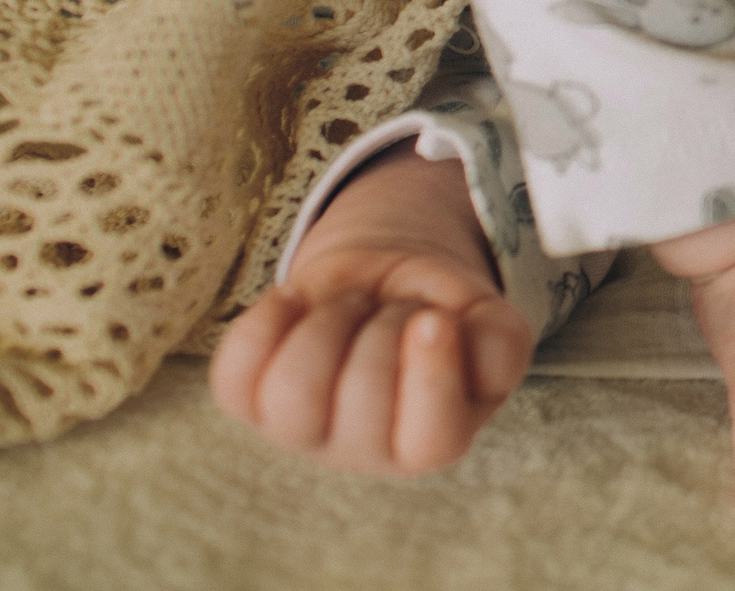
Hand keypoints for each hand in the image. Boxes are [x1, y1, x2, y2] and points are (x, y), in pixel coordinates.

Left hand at [209, 149, 532, 475]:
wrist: (383, 284)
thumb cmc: (438, 308)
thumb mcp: (486, 320)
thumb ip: (501, 341)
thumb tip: (468, 349)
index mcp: (431, 441)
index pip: (430, 439)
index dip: (430, 376)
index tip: (435, 319)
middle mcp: (362, 450)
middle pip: (362, 399)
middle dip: (384, 327)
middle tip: (397, 308)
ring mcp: (299, 432)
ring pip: (293, 392)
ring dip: (328, 323)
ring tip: (351, 307)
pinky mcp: (249, 402)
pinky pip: (233, 374)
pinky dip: (264, 321)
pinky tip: (295, 303)